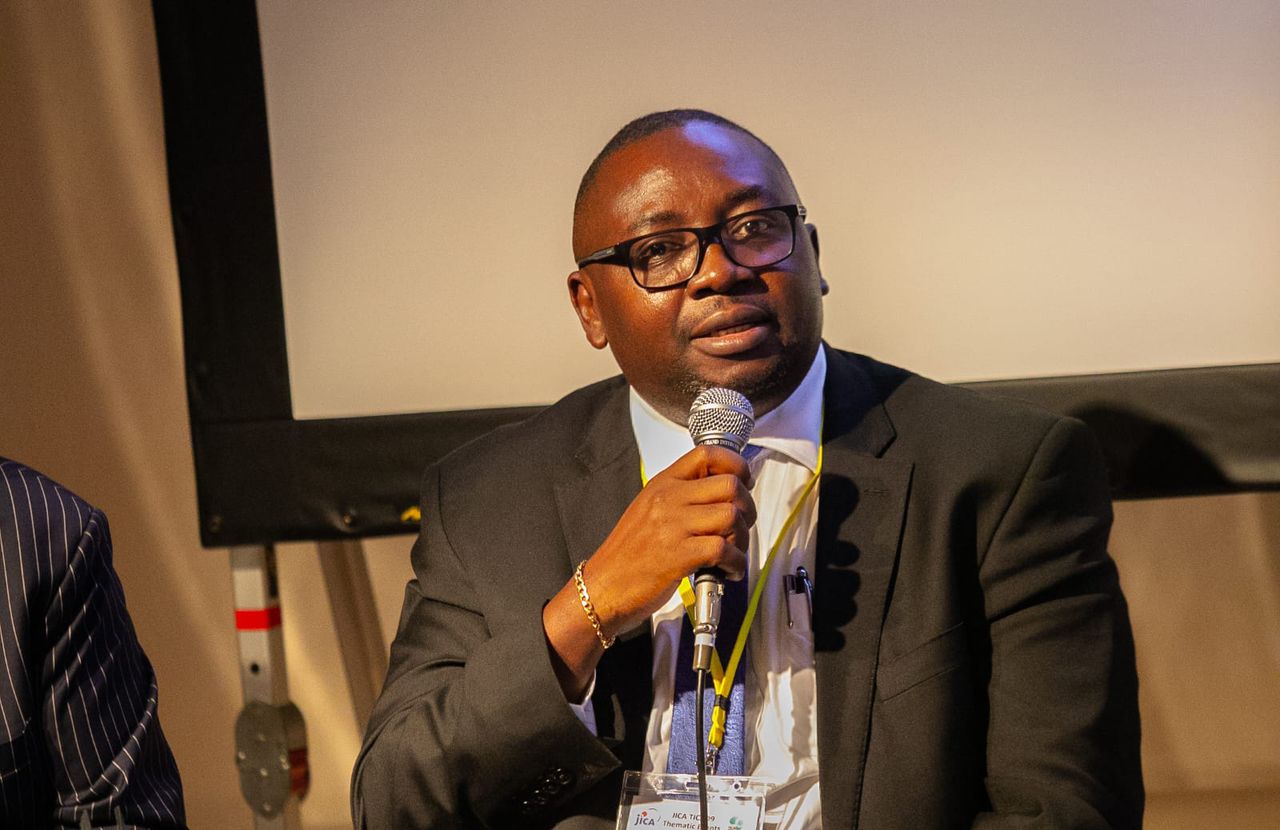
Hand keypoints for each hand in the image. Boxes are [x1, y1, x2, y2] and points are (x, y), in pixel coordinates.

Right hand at [542, 445, 754, 698]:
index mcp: (662, 484)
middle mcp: (668, 499)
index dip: (735, 465)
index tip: (744, 480)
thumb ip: (682, 497)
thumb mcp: (650, 510)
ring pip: (731, 516)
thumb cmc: (629, 554)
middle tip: (742, 526)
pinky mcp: (678, 555)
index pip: (707, 454)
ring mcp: (672, 526)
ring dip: (742, 538)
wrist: (602, 587)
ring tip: (733, 553)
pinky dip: (736, 563)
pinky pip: (724, 549)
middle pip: (730, 485)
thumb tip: (723, 494)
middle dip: (748, 507)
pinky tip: (728, 571)